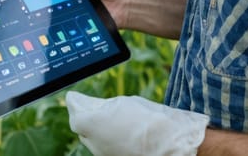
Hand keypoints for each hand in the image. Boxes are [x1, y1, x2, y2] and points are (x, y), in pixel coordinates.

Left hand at [66, 91, 208, 155]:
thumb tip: (77, 100)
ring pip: (91, 139)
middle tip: (100, 106)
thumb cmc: (150, 119)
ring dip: (98, 129)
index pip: (74, 110)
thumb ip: (96, 103)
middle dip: (86, 116)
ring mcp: (102, 154)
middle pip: (80, 126)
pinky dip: (109, 140)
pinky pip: (103, 148)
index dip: (77, 102)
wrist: (173, 146)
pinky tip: (124, 133)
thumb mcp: (122, 103)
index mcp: (90, 123)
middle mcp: (92, 142)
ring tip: (119, 120)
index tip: (78, 96)